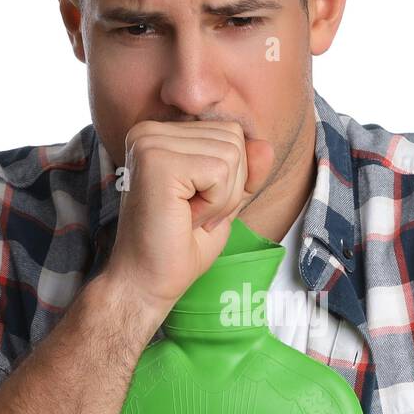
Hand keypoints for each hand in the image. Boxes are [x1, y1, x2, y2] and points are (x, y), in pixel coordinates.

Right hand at [102, 119, 274, 319]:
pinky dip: (214, 204)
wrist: (147, 282)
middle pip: (233, 139)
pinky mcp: (156, 160)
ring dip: (221, 199)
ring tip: (189, 218)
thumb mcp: (224, 202)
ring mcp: (150, 142)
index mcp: (161, 135)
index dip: (230, 178)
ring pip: (230, 155)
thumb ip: (245, 172)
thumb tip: (265, 144)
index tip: (197, 207)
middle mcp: (150, 131)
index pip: (230, 133)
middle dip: (229, 187)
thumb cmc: (180, 246)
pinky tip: (186, 219)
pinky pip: (220, 171)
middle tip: (194, 216)